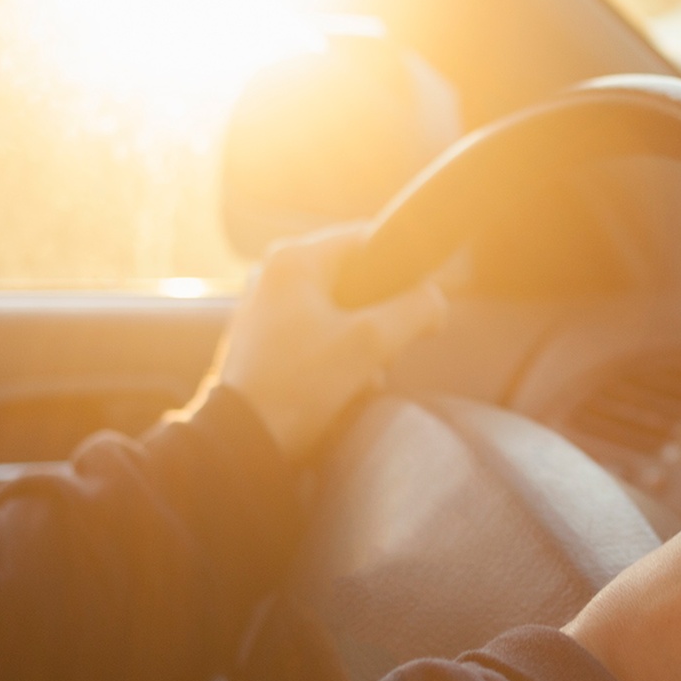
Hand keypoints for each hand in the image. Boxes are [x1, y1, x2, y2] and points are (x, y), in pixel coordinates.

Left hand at [219, 226, 447, 459]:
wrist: (244, 442)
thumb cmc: (299, 386)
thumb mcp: (370, 343)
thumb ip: (415, 310)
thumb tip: (436, 298)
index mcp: (294, 259)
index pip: (368, 238)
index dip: (405, 268)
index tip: (425, 302)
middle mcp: (274, 274)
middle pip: (356, 278)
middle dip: (382, 317)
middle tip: (390, 349)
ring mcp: (266, 306)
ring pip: (340, 309)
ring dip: (363, 342)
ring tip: (364, 376)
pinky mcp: (264, 339)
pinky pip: (318, 332)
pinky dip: (338, 354)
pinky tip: (344, 386)